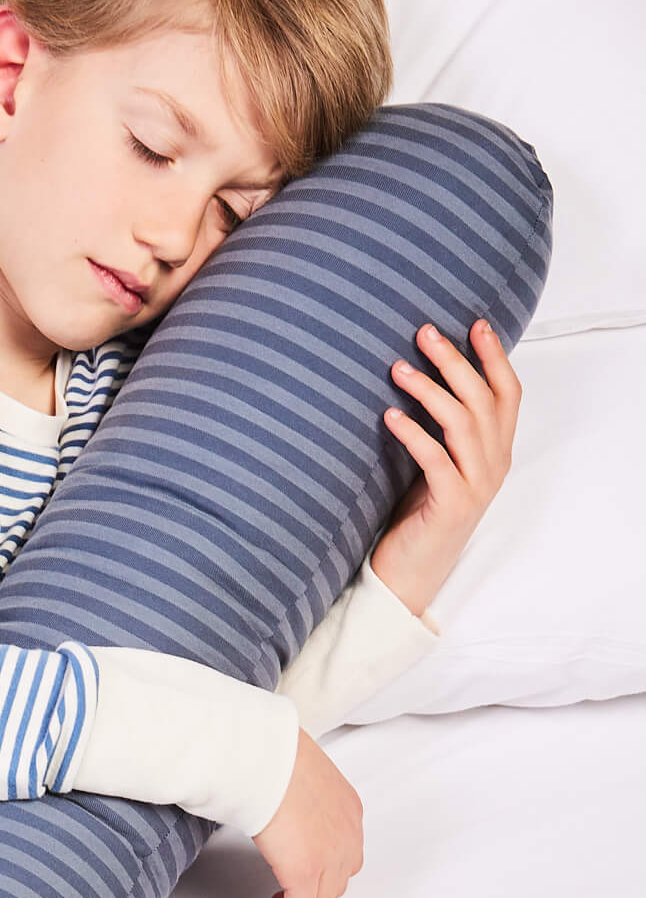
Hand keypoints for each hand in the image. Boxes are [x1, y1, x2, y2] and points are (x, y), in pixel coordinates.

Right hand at [251, 728, 363, 897]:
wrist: (262, 756)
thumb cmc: (269, 754)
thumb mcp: (296, 773)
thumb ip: (295, 793)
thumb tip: (273, 799)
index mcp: (347, 807)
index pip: (345, 853)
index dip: (323, 872)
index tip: (300, 878)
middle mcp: (347, 834)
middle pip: (338, 882)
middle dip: (313, 896)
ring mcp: (330, 856)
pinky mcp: (304, 872)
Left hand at [371, 318, 522, 616]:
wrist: (412, 573)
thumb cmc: (419, 514)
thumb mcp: (438, 464)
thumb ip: (446, 430)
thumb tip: (424, 377)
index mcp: (496, 451)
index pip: (507, 393)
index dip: (495, 357)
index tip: (476, 323)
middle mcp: (494, 463)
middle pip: (483, 399)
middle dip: (455, 361)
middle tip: (424, 333)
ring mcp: (476, 484)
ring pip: (462, 423)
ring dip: (430, 390)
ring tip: (398, 369)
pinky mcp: (452, 504)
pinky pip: (435, 459)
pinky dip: (413, 433)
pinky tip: (390, 415)